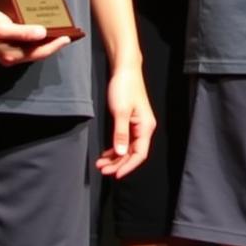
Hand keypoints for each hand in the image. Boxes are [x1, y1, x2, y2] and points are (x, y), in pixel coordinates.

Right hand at [0, 4, 69, 65]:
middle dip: (53, 43)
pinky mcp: (4, 47)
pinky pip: (24, 44)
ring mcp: (7, 53)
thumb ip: (22, 32)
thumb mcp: (2, 27)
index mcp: (13, 55)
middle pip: (38, 52)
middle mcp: (11, 57)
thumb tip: (43, 33)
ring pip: (32, 49)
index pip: (41, 53)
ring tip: (56, 29)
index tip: (69, 36)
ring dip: (44, 41)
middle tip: (67, 32)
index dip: (56, 45)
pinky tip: (39, 28)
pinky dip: (34, 38)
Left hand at [96, 62, 155, 179]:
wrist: (125, 70)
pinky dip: (116, 149)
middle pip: (133, 153)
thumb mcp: (120, 112)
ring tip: (100, 163)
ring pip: (128, 148)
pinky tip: (106, 153)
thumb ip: (120, 134)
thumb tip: (120, 154)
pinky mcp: (131, 121)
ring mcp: (138, 125)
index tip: (113, 175)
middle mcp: (144, 128)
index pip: (139, 154)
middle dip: (118, 164)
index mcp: (145, 127)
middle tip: (101, 169)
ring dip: (115, 158)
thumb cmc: (124, 88)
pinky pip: (125, 141)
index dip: (127, 166)